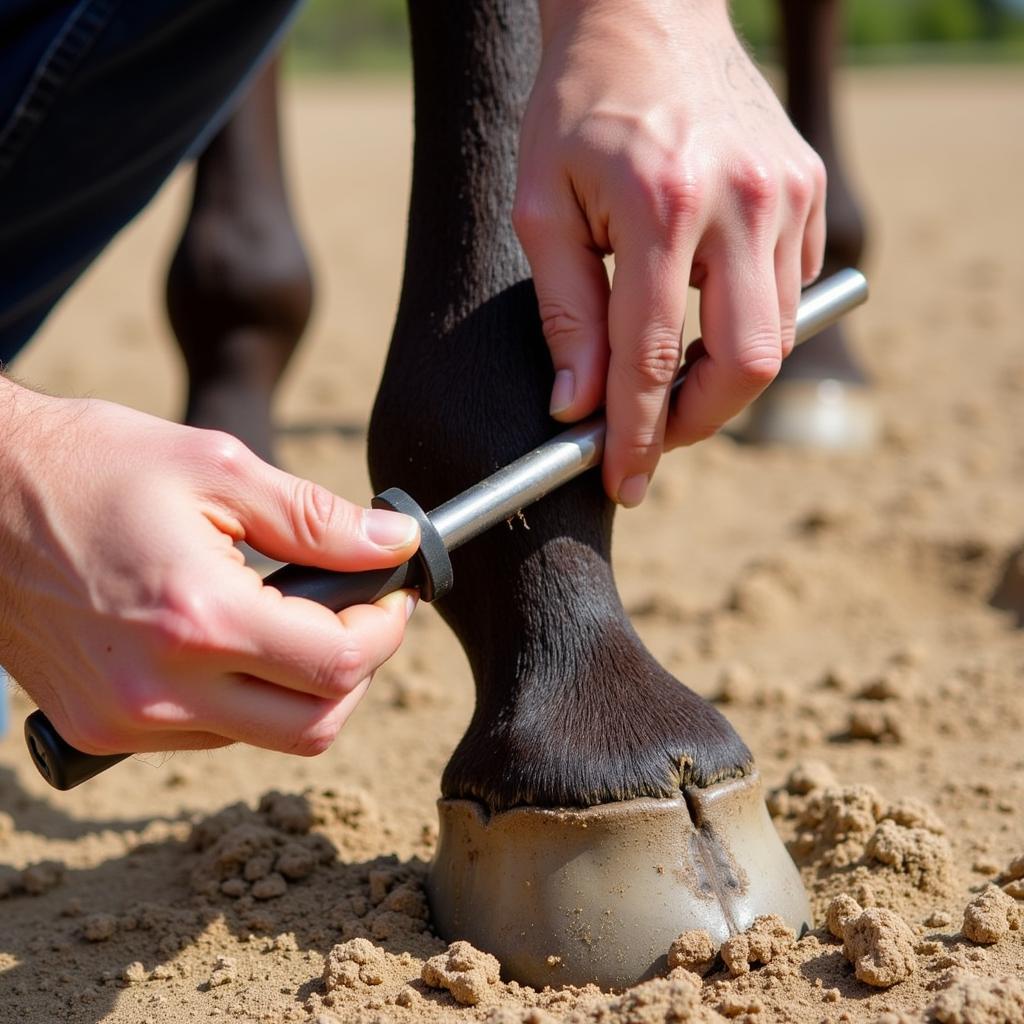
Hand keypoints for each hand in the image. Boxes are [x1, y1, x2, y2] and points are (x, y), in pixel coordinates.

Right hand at [0, 381, 419, 756]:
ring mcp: (122, 722)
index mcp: (197, 618)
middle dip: (356, 672)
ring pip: (262, 736)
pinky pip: (206, 734)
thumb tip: (394, 544)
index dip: (386, 631)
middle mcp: (159, 689)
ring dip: (300, 687)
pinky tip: (232, 640)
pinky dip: (243, 698)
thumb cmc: (90, 465)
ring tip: (289, 616)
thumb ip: (318, 519)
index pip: (338, 667)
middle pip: (314, 727)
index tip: (394, 596)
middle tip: (358, 615)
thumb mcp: (218, 468)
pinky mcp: (96, 729)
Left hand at [514, 0, 825, 504]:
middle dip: (696, 422)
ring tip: (671, 379)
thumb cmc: (577, 107)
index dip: (638, 435)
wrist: (645, 12)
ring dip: (723, 380)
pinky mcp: (808, 188)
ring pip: (777, 335)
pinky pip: (793, 290)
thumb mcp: (543, 207)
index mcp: (662, 205)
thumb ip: (564, 314)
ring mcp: (787, 193)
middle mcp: (740, 201)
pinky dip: (750, 323)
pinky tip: (707, 310)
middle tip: (653, 437)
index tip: (625, 481)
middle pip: (747, 364)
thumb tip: (578, 408)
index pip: (653, 357)